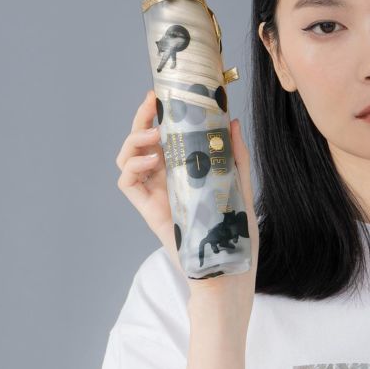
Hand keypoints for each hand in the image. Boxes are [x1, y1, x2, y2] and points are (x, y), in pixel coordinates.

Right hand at [116, 90, 258, 329]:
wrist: (229, 274)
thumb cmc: (236, 239)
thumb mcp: (242, 190)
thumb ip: (235, 158)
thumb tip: (233, 123)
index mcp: (188, 174)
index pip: (167, 138)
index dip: (161, 116)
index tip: (164, 94)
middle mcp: (168, 183)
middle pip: (143, 144)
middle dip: (141, 119)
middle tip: (151, 104)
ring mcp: (156, 197)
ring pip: (128, 160)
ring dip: (134, 141)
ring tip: (153, 136)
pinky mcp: (150, 213)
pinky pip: (127, 183)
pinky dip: (132, 166)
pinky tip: (152, 160)